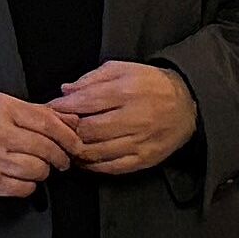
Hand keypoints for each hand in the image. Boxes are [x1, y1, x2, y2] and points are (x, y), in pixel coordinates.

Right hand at [0, 91, 77, 196]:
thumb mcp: (1, 105)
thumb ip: (37, 112)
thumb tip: (73, 121)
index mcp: (2, 109)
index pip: (47, 123)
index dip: (67, 135)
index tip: (75, 143)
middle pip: (46, 148)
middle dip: (61, 156)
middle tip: (63, 159)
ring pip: (38, 170)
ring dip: (44, 170)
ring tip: (39, 166)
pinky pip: (25, 188)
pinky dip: (30, 185)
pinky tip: (23, 176)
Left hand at [52, 59, 197, 172]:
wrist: (187, 105)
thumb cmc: (150, 84)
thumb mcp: (123, 70)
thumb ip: (92, 79)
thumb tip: (65, 91)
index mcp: (126, 91)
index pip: (85, 103)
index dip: (63, 108)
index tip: (51, 109)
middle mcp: (134, 118)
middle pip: (89, 130)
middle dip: (68, 131)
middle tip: (56, 130)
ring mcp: (140, 141)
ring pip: (97, 151)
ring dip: (77, 150)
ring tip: (68, 144)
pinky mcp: (144, 159)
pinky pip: (112, 167)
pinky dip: (93, 165)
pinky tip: (85, 159)